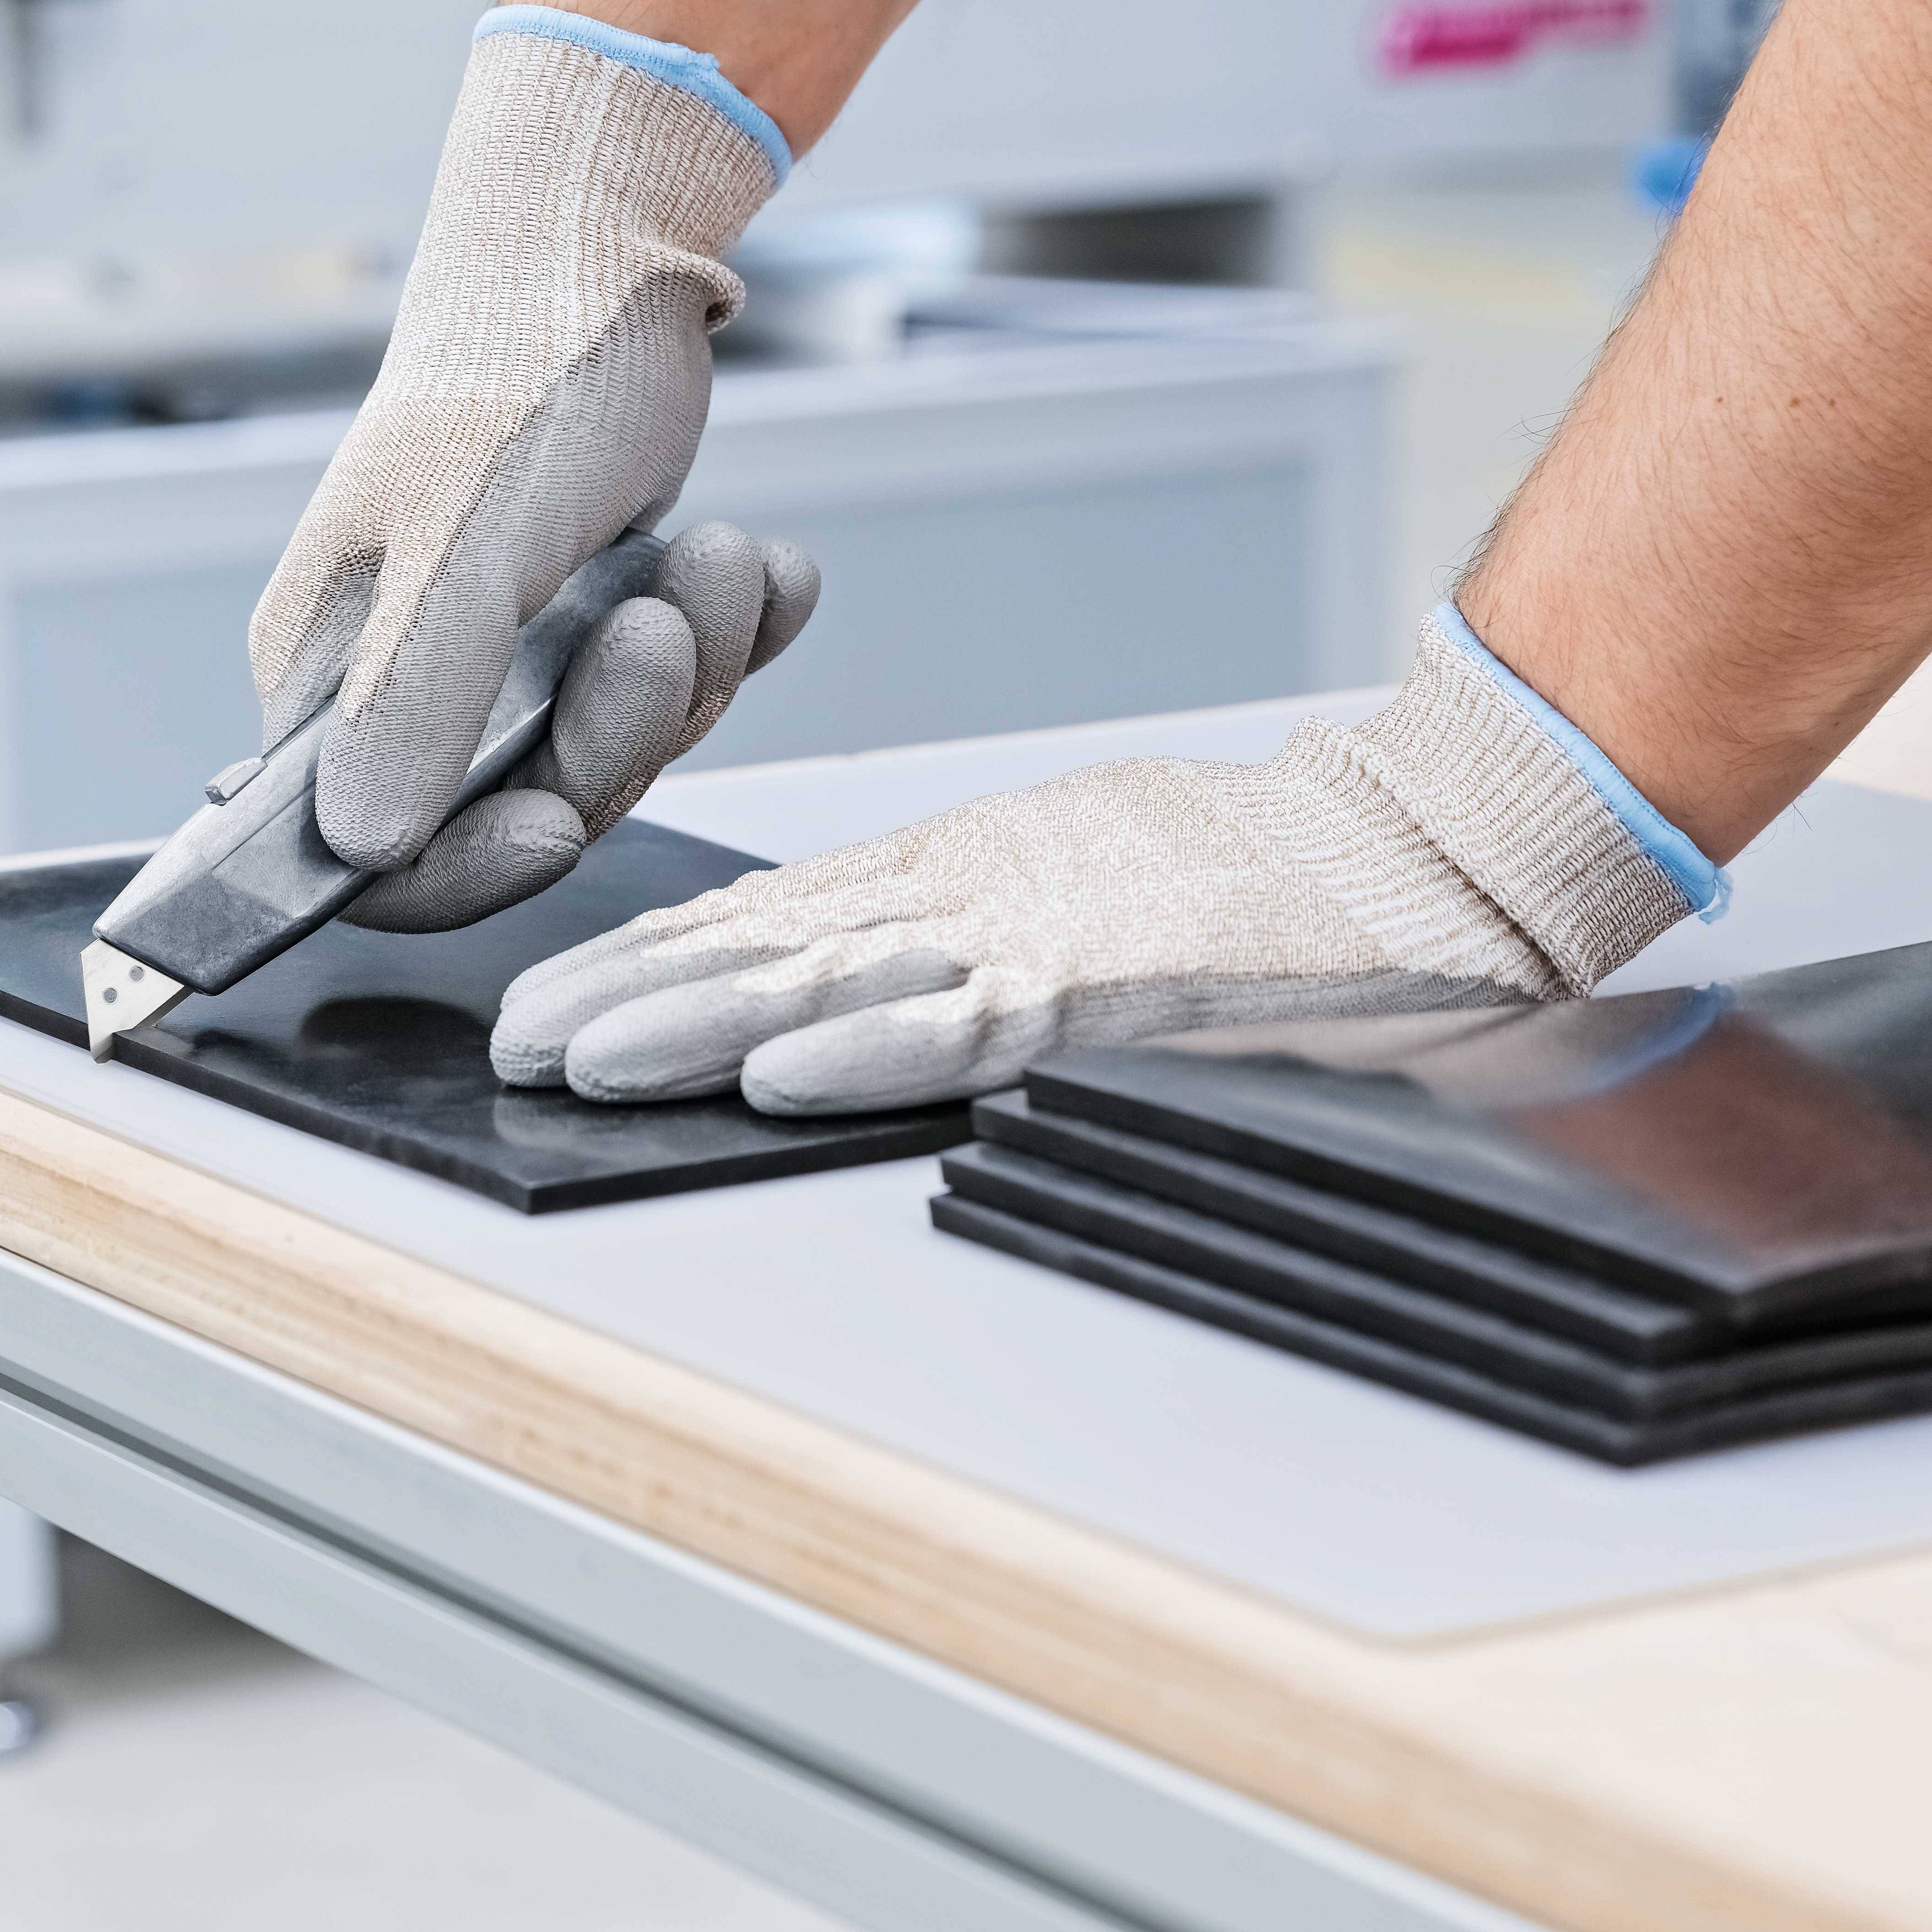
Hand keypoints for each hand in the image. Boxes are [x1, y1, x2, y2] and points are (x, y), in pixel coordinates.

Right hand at [250, 12, 818, 933]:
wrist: (608, 256)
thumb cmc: (516, 378)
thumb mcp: (466, 549)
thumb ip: (417, 701)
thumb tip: (364, 851)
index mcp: (330, 677)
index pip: (373, 856)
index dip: (467, 868)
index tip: (562, 823)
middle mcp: (408, 684)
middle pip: (524, 809)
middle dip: (621, 727)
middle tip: (667, 623)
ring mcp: (509, 658)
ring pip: (618, 750)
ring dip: (697, 663)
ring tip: (723, 557)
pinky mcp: (597, 623)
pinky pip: (683, 690)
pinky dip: (738, 633)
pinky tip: (764, 567)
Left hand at [490, 618, 1706, 1113]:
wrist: (1414, 852)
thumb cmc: (1250, 878)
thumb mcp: (1075, 886)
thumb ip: (971, 940)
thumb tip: (851, 996)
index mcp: (964, 869)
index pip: (774, 917)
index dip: (653, 961)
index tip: (555, 1002)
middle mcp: (972, 890)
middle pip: (767, 946)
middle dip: (628, 995)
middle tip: (517, 1040)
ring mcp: (1035, 929)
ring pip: (832, 979)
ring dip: (698, 1025)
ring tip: (586, 1059)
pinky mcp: (1108, 975)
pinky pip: (969, 1021)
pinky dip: (869, 1052)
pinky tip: (777, 1079)